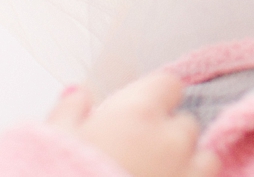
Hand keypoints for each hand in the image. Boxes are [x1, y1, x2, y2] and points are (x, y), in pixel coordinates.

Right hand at [47, 73, 215, 176]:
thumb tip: (80, 94)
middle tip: (136, 157)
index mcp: (138, 114)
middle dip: (167, 136)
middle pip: (186, 123)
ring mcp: (186, 176)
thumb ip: (70, 111)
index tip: (137, 115)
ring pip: (204, 159)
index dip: (153, 99)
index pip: (168, 85)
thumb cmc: (57, 175)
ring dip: (187, 166)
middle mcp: (170, 141)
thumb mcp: (49, 142)